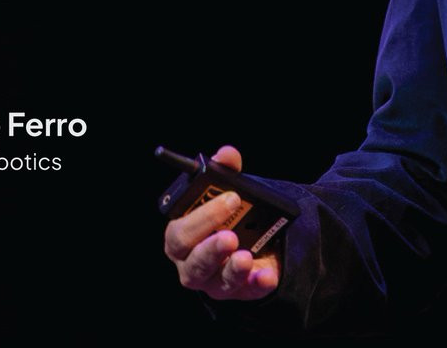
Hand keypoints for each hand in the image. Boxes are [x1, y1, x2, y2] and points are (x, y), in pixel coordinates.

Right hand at [163, 144, 281, 299]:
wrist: (252, 236)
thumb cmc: (228, 213)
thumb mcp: (227, 190)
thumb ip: (226, 171)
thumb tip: (227, 155)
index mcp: (182, 235)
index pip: (179, 231)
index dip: (199, 218)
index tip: (230, 197)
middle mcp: (191, 262)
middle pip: (193, 262)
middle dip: (211, 247)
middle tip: (232, 234)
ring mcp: (214, 281)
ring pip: (216, 282)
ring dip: (231, 270)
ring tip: (245, 257)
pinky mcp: (238, 291)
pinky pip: (247, 292)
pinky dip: (257, 283)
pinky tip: (267, 274)